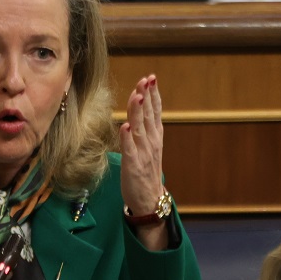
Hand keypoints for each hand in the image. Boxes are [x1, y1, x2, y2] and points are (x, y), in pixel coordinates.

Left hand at [119, 74, 167, 250]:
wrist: (149, 200)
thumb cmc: (146, 172)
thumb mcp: (149, 146)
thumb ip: (145, 128)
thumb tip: (139, 108)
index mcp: (155, 137)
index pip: (155, 111)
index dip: (154, 94)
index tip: (151, 79)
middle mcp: (151, 142)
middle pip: (148, 115)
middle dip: (146, 96)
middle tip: (146, 80)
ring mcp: (142, 153)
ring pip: (139, 128)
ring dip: (138, 111)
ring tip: (138, 95)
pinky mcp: (133, 165)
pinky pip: (129, 149)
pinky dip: (127, 138)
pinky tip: (125, 126)